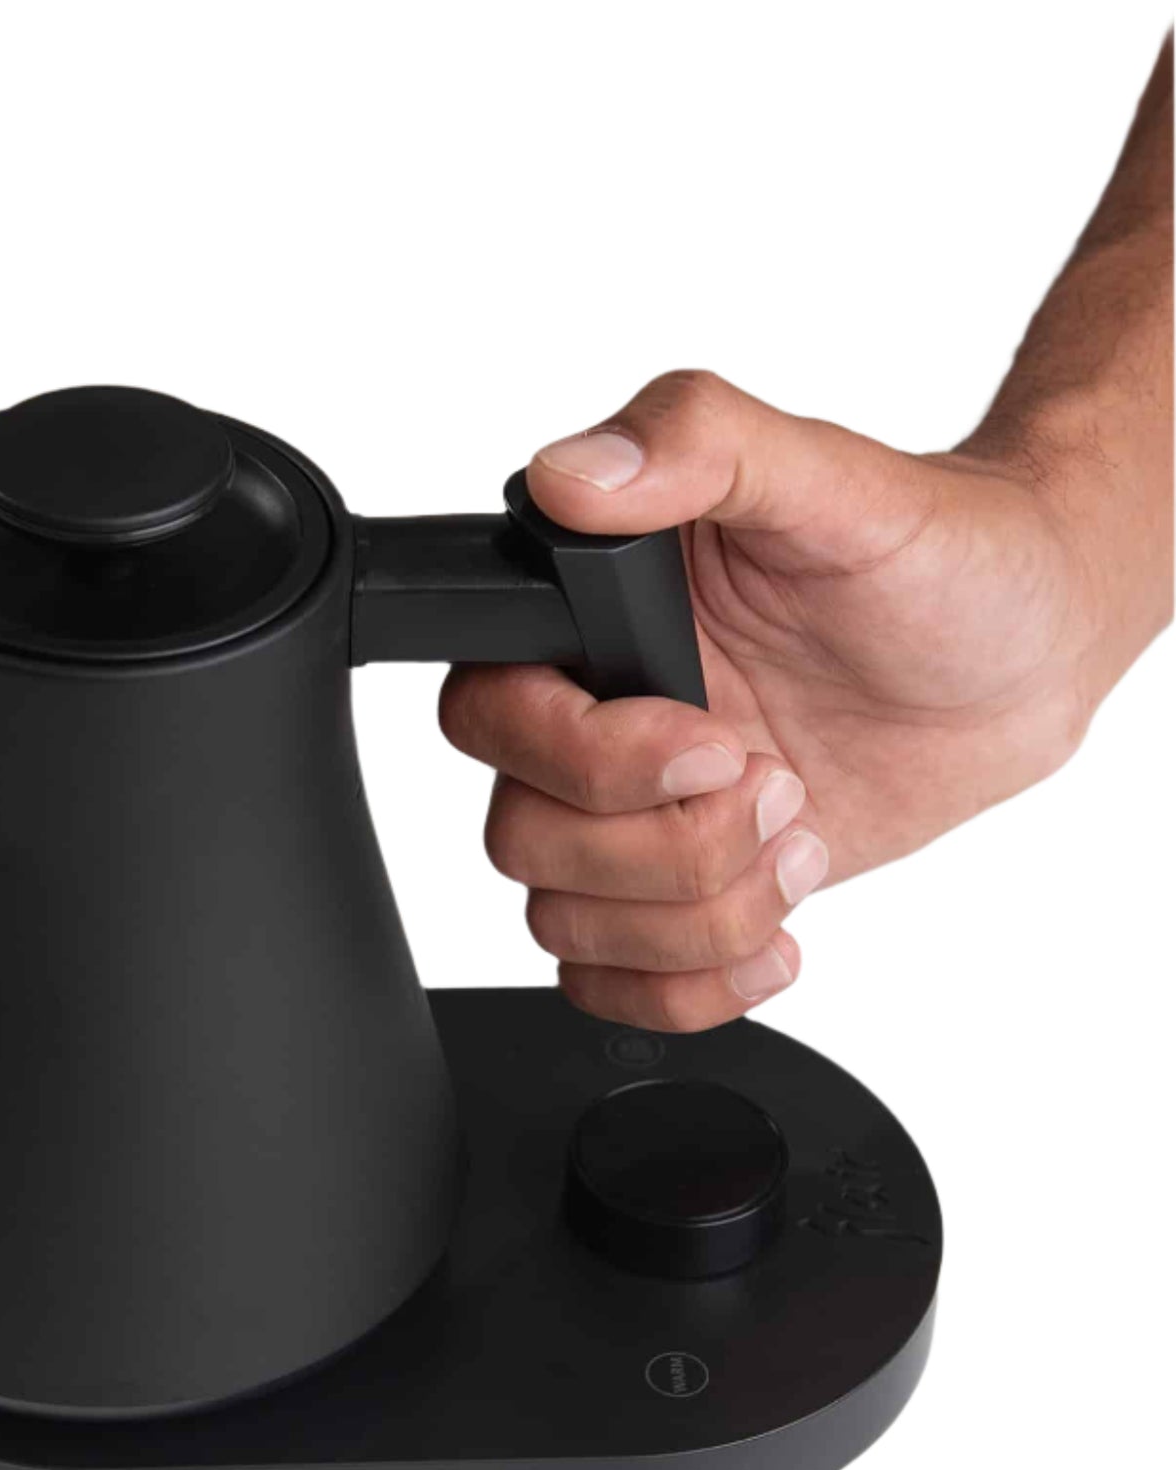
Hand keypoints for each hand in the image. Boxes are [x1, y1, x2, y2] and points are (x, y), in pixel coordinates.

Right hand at [439, 368, 1145, 1030]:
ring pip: (567, 925)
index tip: (716, 742)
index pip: (485, 715)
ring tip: (799, 839)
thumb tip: (574, 473)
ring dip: (700, 912)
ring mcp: (632, 818)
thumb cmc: (942, 560)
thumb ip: (699, 442)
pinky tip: (775, 929)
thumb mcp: (833, 479)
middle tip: (778, 783)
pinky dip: (688, 986)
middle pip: (522, 840)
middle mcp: (594, 722)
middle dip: (668, 845)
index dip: (588, 760)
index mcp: (593, 619)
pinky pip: (610, 985)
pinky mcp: (678, 891)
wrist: (1026, 655)